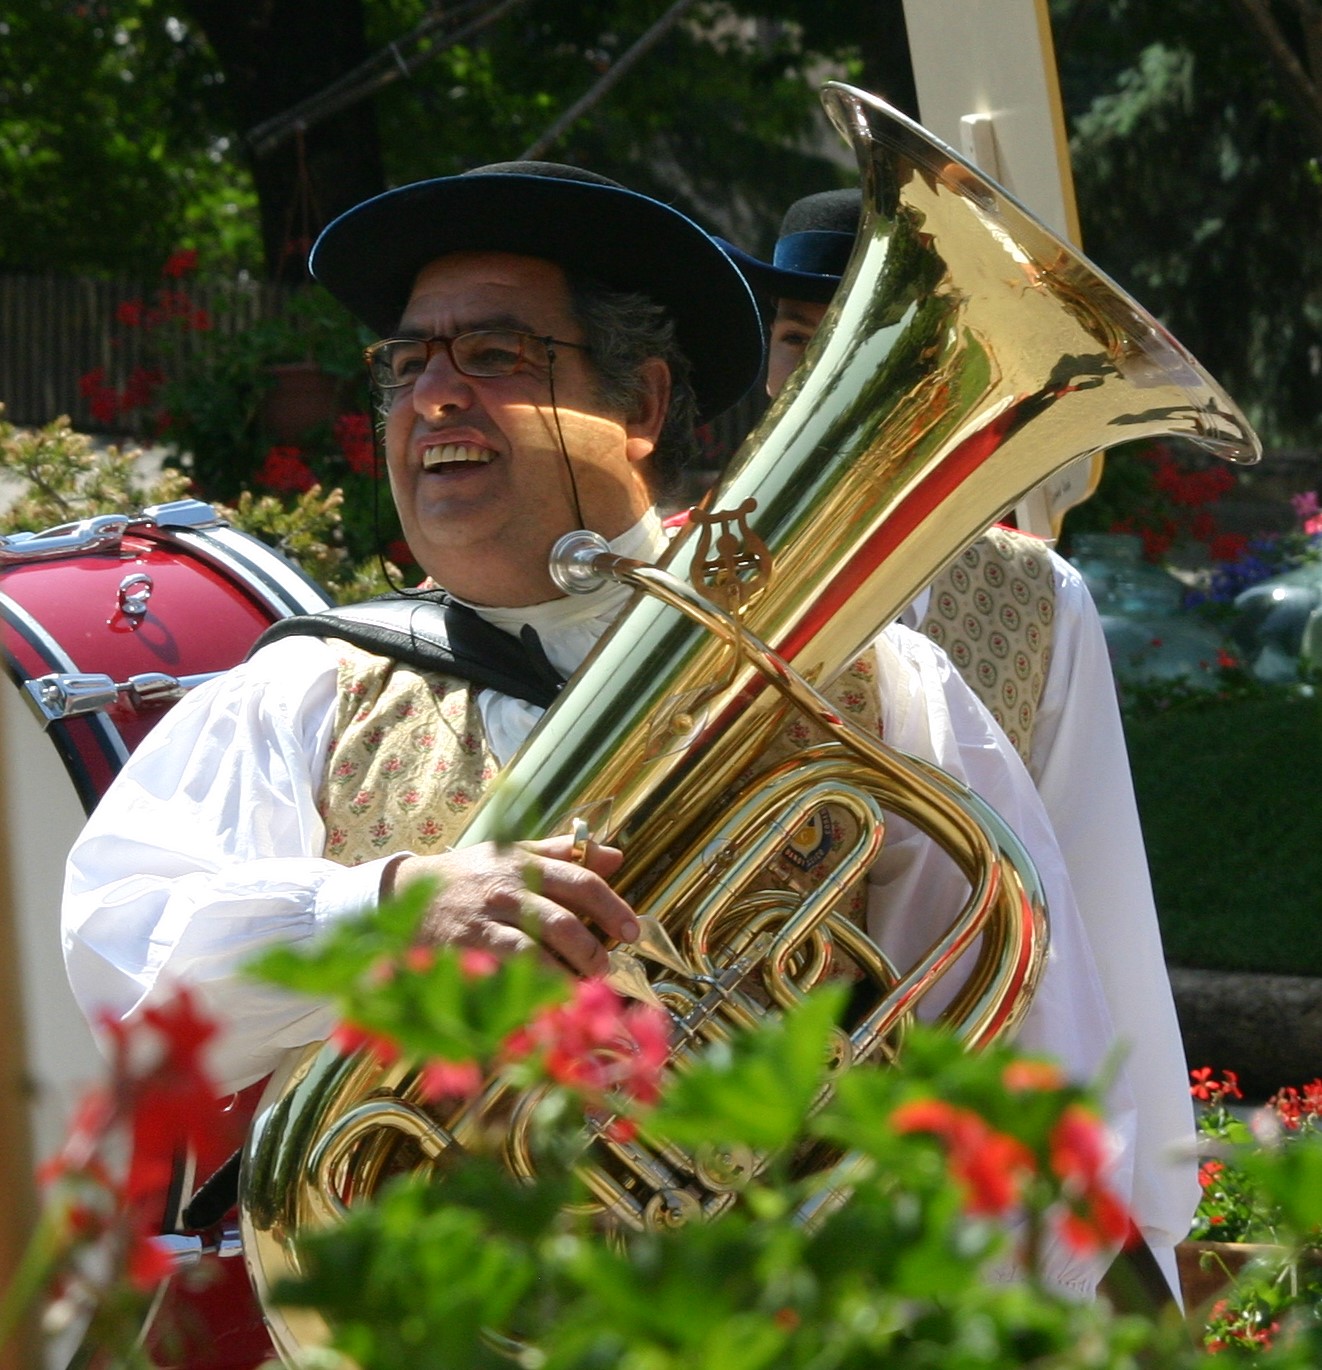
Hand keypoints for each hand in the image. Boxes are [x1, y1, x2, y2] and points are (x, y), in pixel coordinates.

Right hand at [382, 836, 637, 977]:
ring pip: (532, 953)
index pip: (580, 881)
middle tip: (606, 971)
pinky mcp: (462, 951)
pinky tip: (544, 1004)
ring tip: (581, 990)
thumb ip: (563, 853)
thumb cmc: (470, 876)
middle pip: (561, 922)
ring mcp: (483, 923)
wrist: (403, 892)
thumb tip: (616, 855)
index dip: (611, 907)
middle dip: (591, 951)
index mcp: (525, 864)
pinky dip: (525, 991)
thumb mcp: (513, 854)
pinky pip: (500, 976)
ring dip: (564, 976)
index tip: (631, 932)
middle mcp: (506, 891)